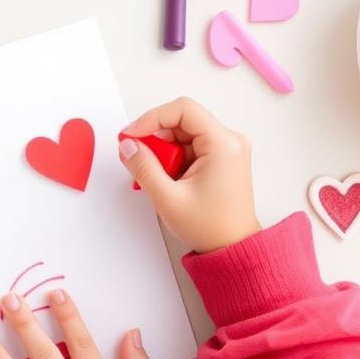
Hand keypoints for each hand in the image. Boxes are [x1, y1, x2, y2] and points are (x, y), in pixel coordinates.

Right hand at [119, 96, 260, 252]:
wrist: (232, 248)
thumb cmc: (210, 227)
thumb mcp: (168, 198)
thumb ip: (144, 168)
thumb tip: (128, 145)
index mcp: (223, 144)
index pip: (183, 110)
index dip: (151, 118)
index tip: (131, 135)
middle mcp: (230, 140)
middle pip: (182, 122)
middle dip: (157, 141)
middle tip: (142, 164)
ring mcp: (228, 149)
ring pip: (184, 136)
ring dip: (165, 153)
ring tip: (159, 180)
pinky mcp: (222, 159)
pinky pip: (191, 148)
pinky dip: (174, 160)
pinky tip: (169, 181)